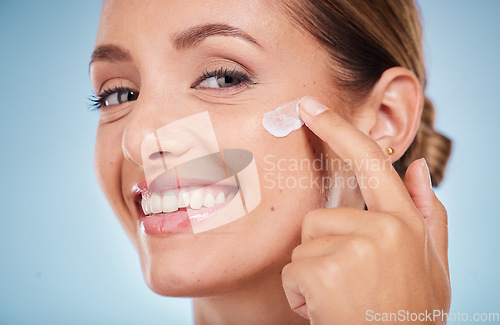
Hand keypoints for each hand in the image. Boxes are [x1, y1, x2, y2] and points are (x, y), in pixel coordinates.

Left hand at [281, 97, 450, 323]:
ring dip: (314, 272)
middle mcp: (383, 228)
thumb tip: (419, 166)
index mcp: (405, 222)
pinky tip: (326, 309)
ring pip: (305, 244)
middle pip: (319, 218)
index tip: (308, 106)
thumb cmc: (409, 310)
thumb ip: (429, 212)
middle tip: (348, 284)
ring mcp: (354, 248)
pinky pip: (293, 271)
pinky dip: (301, 293)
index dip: (337, 129)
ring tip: (341, 297)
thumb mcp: (433, 263)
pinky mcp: (323, 271)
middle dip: (323, 250)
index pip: (369, 161)